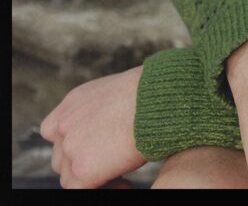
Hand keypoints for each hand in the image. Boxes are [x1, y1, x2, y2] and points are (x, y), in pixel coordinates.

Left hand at [39, 65, 146, 188]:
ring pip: (69, 175)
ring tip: (119, 169)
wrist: (154, 98)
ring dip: (90, 175)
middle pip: (62, 155)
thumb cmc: (147, 93)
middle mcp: (63, 125)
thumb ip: (97, 110)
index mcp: (70, 104)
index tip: (96, 145)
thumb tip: (105, 126)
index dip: (76, 141)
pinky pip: (78, 190)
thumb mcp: (113, 93)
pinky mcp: (81, 169)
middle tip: (111, 159)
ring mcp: (69, 148)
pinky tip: (124, 182)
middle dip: (82, 159)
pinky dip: (103, 188)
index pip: (57, 132)